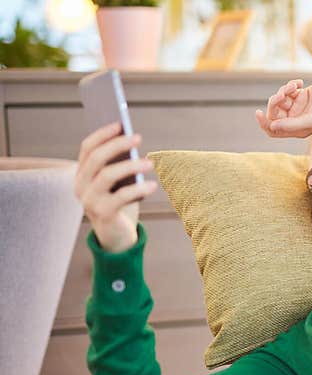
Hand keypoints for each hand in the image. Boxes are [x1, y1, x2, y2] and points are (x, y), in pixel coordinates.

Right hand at [74, 121, 156, 252]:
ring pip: (107, 175)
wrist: (117, 236)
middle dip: (118, 145)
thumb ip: (119, 165)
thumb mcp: (118, 183)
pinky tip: (153, 185)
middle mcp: (81, 185)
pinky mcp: (103, 214)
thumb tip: (133, 142)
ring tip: (150, 162)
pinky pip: (121, 197)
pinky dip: (138, 189)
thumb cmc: (120, 203)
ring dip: (130, 166)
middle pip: (97, 158)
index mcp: (82, 174)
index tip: (120, 123)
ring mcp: (89, 201)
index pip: (87, 148)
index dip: (103, 134)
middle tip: (138, 137)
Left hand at [255, 75, 311, 138]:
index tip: (259, 113)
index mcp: (298, 130)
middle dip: (275, 102)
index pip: (273, 130)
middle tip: (283, 94)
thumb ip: (291, 125)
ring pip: (278, 100)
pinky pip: (286, 90)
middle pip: (274, 114)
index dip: (264, 123)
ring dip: (283, 91)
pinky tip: (299, 83)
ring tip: (295, 86)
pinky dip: (290, 85)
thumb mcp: (311, 119)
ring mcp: (297, 107)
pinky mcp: (300, 95)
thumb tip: (272, 127)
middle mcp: (296, 120)